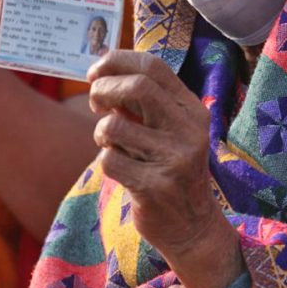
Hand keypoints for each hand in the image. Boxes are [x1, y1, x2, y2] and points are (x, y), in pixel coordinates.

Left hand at [88, 50, 226, 258]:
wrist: (191, 227)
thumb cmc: (169, 168)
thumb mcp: (166, 129)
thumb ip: (141, 102)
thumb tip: (103, 71)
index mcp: (192, 110)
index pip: (154, 66)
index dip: (117, 61)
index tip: (95, 71)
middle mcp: (189, 131)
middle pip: (137, 87)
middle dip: (104, 88)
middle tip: (94, 101)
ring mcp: (174, 160)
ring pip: (114, 126)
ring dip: (101, 132)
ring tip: (110, 143)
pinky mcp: (154, 187)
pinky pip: (109, 160)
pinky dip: (106, 160)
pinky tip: (121, 169)